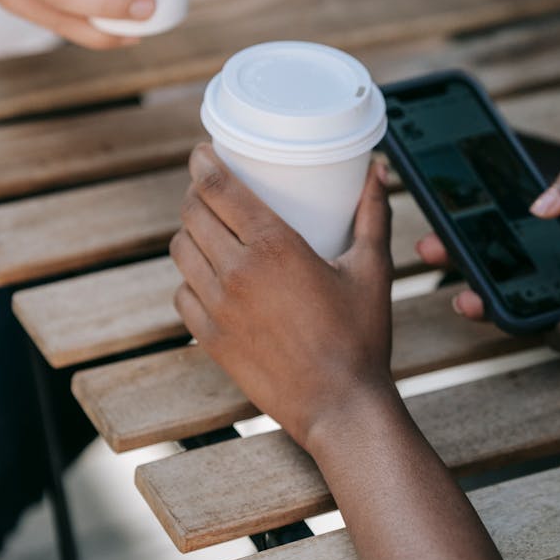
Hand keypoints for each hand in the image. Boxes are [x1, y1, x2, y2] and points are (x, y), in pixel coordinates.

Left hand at [170, 145, 393, 450]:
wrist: (339, 407)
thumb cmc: (360, 338)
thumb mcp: (373, 269)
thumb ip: (373, 214)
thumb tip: (377, 172)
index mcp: (274, 247)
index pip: (220, 190)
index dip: (204, 164)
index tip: (202, 152)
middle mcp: (237, 272)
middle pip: (194, 214)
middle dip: (197, 193)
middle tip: (211, 188)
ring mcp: (218, 307)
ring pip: (182, 251)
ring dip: (190, 232)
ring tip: (207, 227)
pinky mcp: (210, 338)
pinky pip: (182, 294)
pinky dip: (190, 278)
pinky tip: (208, 276)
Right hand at [417, 163, 559, 356]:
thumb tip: (538, 202)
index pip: (506, 218)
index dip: (471, 218)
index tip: (440, 212)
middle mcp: (559, 261)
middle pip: (496, 262)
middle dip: (458, 260)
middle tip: (433, 253)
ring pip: (515, 305)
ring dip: (489, 303)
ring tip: (472, 300)